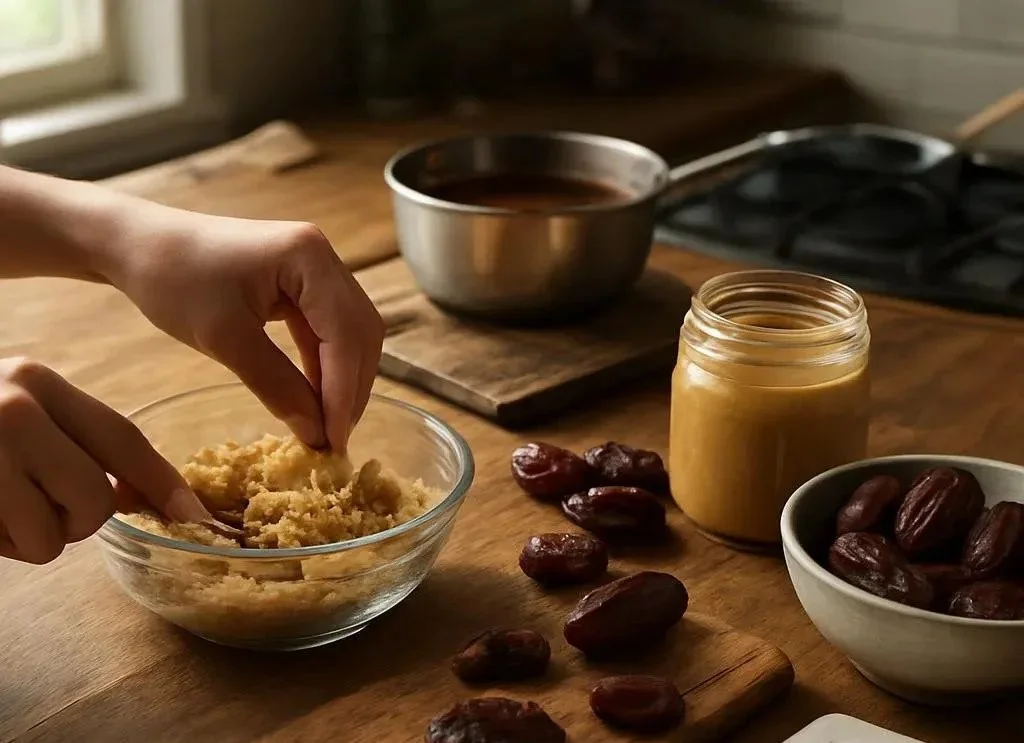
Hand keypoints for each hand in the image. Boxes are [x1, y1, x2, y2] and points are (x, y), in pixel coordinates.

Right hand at [0, 358, 209, 563]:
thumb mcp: (18, 408)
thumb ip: (74, 439)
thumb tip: (144, 494)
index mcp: (38, 382)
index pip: (122, 438)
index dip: (162, 481)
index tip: (194, 513)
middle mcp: (12, 411)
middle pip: (96, 499)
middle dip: (78, 519)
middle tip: (40, 503)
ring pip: (53, 537)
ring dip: (32, 537)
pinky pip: (9, 547)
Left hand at [107, 209, 383, 451]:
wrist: (136, 244)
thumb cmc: (172, 281)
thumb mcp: (224, 339)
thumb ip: (277, 386)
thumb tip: (316, 436)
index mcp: (309, 258)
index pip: (346, 335)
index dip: (345, 393)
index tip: (334, 443)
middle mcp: (323, 256)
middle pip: (361, 332)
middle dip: (352, 389)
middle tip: (334, 441)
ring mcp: (315, 267)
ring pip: (351, 333)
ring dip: (343, 380)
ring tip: (327, 426)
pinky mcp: (302, 281)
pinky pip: (328, 329)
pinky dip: (326, 365)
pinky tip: (314, 397)